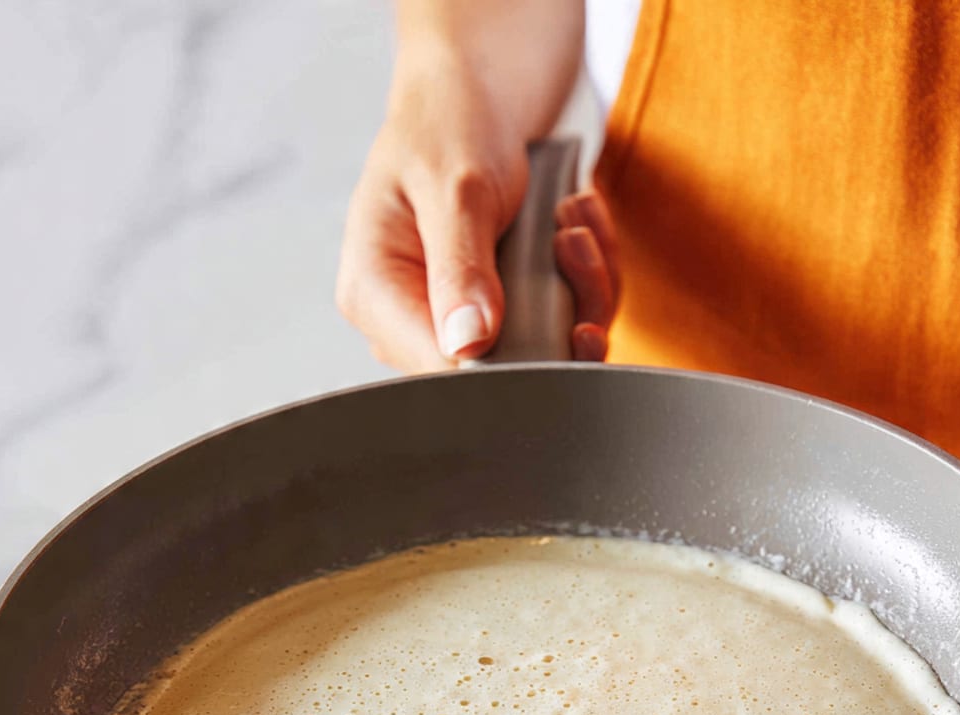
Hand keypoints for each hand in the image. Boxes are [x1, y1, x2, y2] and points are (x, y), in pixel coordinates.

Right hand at [335, 72, 618, 370]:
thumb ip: (460, 268)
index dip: (508, 363)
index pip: (441, 372)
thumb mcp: (454, 189)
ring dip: (581, 288)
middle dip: (557, 313)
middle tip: (572, 242)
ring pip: (542, 353)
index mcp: (374, 297)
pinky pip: (561, 326)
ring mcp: (459, 324)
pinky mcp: (501, 317)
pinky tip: (577, 227)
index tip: (562, 318)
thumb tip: (466, 342)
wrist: (475, 97)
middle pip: (500, 372)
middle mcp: (411, 323)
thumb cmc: (448, 129)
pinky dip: (586, 279)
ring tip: (575, 223)